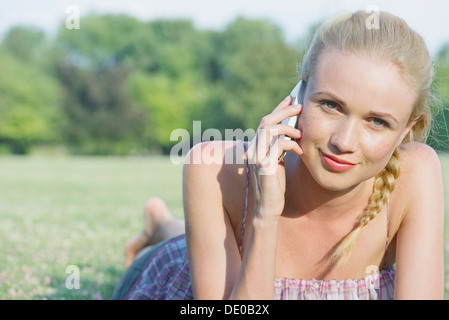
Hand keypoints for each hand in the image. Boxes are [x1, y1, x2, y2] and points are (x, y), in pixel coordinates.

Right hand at [246, 96, 302, 219]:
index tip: (292, 99)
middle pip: (266, 121)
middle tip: (300, 106)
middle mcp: (252, 149)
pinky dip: (291, 143)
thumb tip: (292, 131)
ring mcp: (256, 157)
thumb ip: (279, 147)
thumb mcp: (277, 162)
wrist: (268, 208)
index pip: (266, 122)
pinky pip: (278, 145)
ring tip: (300, 133)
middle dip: (284, 111)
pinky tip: (299, 150)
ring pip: (269, 129)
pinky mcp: (263, 165)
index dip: (278, 109)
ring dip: (288, 127)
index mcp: (255, 147)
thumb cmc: (275, 187)